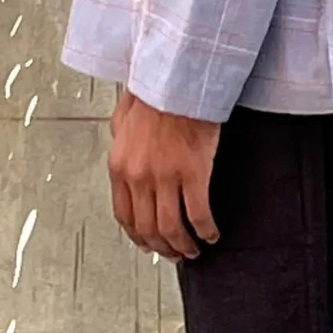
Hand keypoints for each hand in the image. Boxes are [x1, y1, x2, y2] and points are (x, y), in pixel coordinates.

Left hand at [108, 88, 220, 260]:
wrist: (177, 78)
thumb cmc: (154, 92)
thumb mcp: (122, 119)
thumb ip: (120, 140)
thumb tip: (122, 150)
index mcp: (120, 167)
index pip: (124, 216)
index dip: (138, 237)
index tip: (149, 243)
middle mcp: (139, 177)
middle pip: (148, 228)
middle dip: (163, 248)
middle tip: (175, 253)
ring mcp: (165, 177)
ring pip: (172, 229)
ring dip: (184, 245)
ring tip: (194, 249)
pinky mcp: (193, 173)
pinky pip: (199, 214)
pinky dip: (205, 230)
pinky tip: (212, 234)